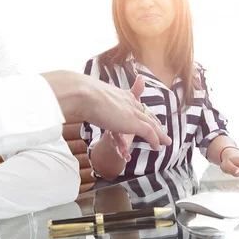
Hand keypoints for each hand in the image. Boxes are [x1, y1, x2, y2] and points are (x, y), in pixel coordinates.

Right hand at [42, 71, 171, 150]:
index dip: (141, 110)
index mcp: (118, 94)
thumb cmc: (79, 93)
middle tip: (161, 130)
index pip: (133, 103)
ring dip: (159, 133)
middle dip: (154, 123)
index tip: (147, 115)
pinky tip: (159, 146)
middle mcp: (127, 101)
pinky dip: (155, 139)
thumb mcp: (86, 95)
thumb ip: (85, 96)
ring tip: (165, 142)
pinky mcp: (133, 121)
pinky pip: (148, 132)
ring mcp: (131, 111)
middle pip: (145, 113)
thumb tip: (74, 93)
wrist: (82, 94)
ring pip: (150, 123)